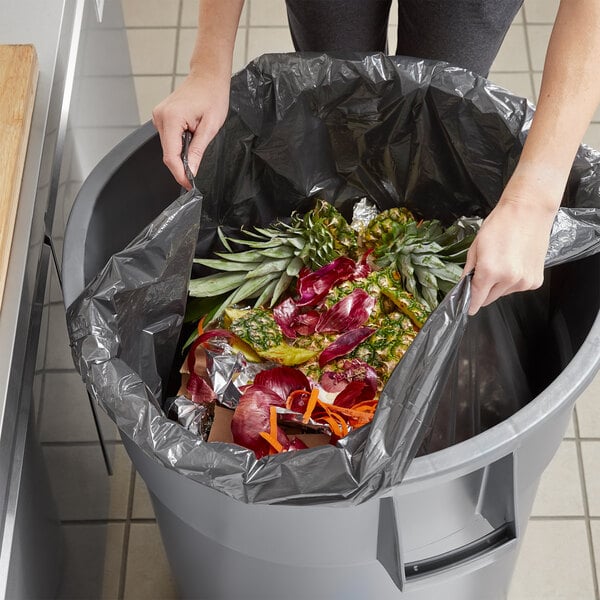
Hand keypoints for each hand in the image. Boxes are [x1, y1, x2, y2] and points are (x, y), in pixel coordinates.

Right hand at [152, 71, 229, 188]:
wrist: (208, 76)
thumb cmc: (212, 95)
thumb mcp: (210, 127)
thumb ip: (198, 151)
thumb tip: (190, 170)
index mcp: (171, 118)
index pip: (170, 156)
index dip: (179, 174)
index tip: (189, 184)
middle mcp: (160, 116)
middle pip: (167, 153)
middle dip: (180, 165)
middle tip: (195, 173)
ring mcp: (159, 115)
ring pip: (167, 147)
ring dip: (180, 153)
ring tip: (196, 143)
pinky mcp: (162, 116)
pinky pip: (168, 138)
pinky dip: (178, 144)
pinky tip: (190, 136)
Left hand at [463, 189, 557, 315]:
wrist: (528, 211)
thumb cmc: (501, 224)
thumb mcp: (476, 246)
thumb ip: (469, 270)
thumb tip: (464, 286)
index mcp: (490, 271)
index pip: (476, 299)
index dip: (469, 304)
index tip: (467, 308)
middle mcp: (509, 279)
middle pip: (489, 298)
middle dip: (483, 290)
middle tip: (485, 272)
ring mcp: (524, 281)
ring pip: (504, 293)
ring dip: (499, 284)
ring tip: (502, 262)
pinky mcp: (535, 281)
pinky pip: (518, 287)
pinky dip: (513, 281)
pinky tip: (514, 264)